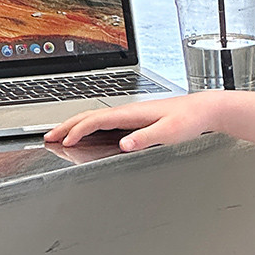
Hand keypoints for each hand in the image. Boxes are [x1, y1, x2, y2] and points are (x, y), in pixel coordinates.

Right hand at [44, 92, 224, 152]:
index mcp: (133, 113)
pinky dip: (90, 127)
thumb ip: (146, 139)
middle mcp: (129, 111)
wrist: (206, 109)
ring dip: (76, 125)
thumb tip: (124, 144)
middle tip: (48, 137)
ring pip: (96, 118)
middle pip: (90, 117)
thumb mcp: (169, 132)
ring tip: (60, 134)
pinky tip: (89, 133)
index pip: (97, 121)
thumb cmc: (190, 119)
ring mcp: (132, 114)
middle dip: (67, 126)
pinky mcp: (138, 118)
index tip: (64, 142)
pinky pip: (106, 122)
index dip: (78, 131)